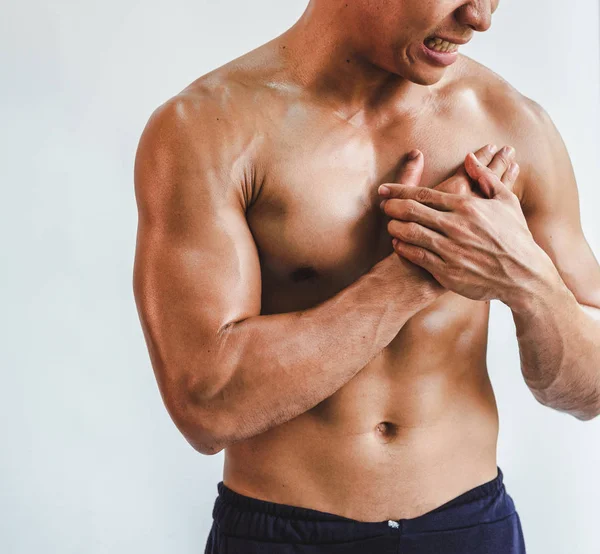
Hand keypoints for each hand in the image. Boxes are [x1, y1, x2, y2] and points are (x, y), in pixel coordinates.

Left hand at [378, 146, 551, 302]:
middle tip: (380, 203)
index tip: (384, 189)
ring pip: (412, 233)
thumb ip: (486, 177)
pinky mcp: (448, 271)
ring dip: (395, 226)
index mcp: (468, 207)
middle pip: (413, 211)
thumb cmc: (515, 236)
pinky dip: (404, 248)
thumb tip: (469, 157)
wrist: (523, 275)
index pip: (425, 194)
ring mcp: (451, 250)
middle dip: (392, 206)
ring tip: (387, 222)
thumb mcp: (506, 201)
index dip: (400, 191)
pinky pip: (418, 257)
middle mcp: (457, 227)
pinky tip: (397, 243)